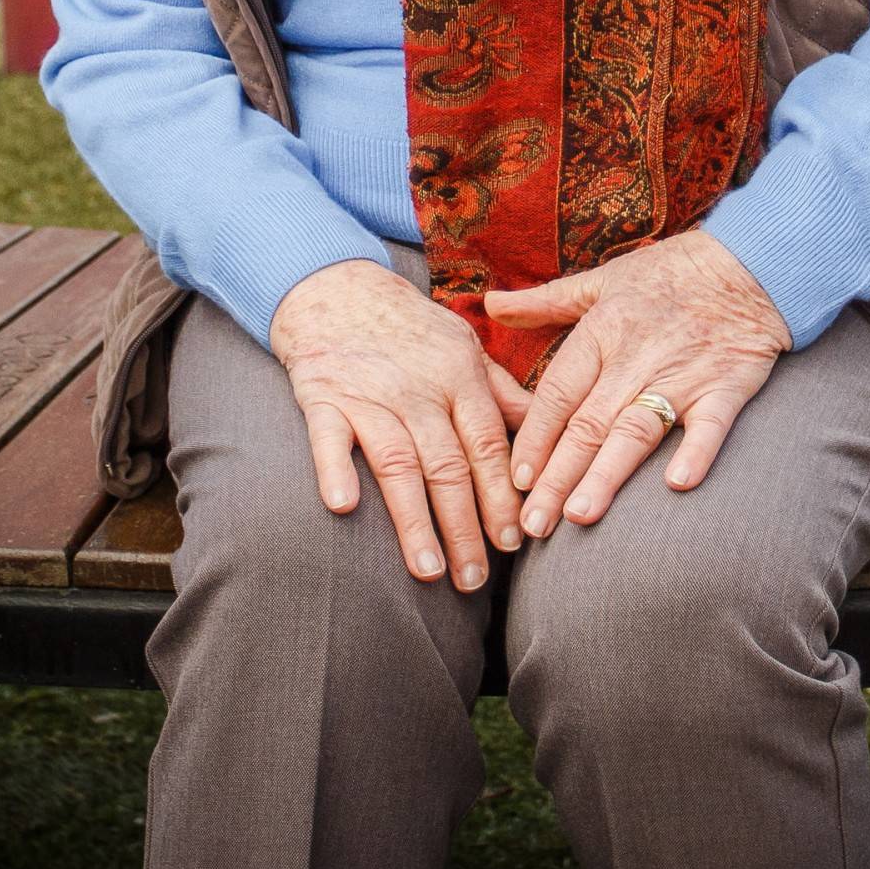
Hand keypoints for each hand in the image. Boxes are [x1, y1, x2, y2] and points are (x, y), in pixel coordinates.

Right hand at [269, 257, 528, 591]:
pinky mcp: (322, 398)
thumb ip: (501, 394)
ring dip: (414, 521)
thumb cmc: (411, 328)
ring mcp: (370, 394)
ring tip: (429, 571)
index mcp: (461, 377)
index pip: (488, 446)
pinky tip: (344, 507)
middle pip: (448, 466)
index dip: (502, 496)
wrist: (337, 288)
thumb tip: (547, 433)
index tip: (515, 543)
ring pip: (398, 464)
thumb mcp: (465, 348)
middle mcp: (419, 389)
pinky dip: (335, 470)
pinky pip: (329, 439)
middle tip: (476, 580)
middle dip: (465, 526)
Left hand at [487, 230, 790, 537]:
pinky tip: (678, 485)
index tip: (515, 479)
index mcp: (603, 331)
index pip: (558, 393)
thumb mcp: (602, 280)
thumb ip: (545, 301)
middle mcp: (637, 357)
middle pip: (588, 424)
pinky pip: (710, 424)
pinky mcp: (726, 387)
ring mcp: (683, 375)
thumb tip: (489, 305)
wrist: (750, 263)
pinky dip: (695, 452)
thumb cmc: (670, 273)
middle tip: (534, 525)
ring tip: (580, 515)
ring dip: (608, 474)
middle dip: (558, 477)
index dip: (535, 437)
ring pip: (636, 431)